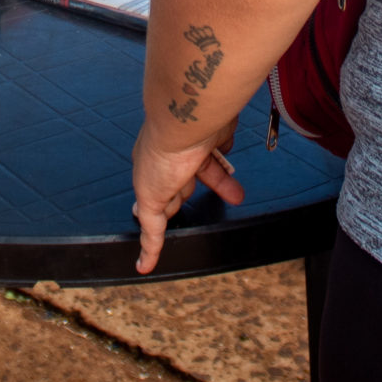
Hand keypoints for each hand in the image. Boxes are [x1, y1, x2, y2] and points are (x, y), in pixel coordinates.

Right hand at [132, 120, 242, 273]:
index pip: (156, 201)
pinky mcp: (215, 137)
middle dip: (186, 198)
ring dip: (223, 186)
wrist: (187, 118)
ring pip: (211, 172)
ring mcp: (194, 146)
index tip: (156, 225)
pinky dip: (229, 159)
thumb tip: (145, 263)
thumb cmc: (162, 153)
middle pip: (183, 186)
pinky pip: (224, 151)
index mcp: (150, 171)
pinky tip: (235, 169)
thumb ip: (149, 226)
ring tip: (237, 197)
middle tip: (192, 212)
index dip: (158, 215)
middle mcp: (172, 158)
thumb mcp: (149, 198)